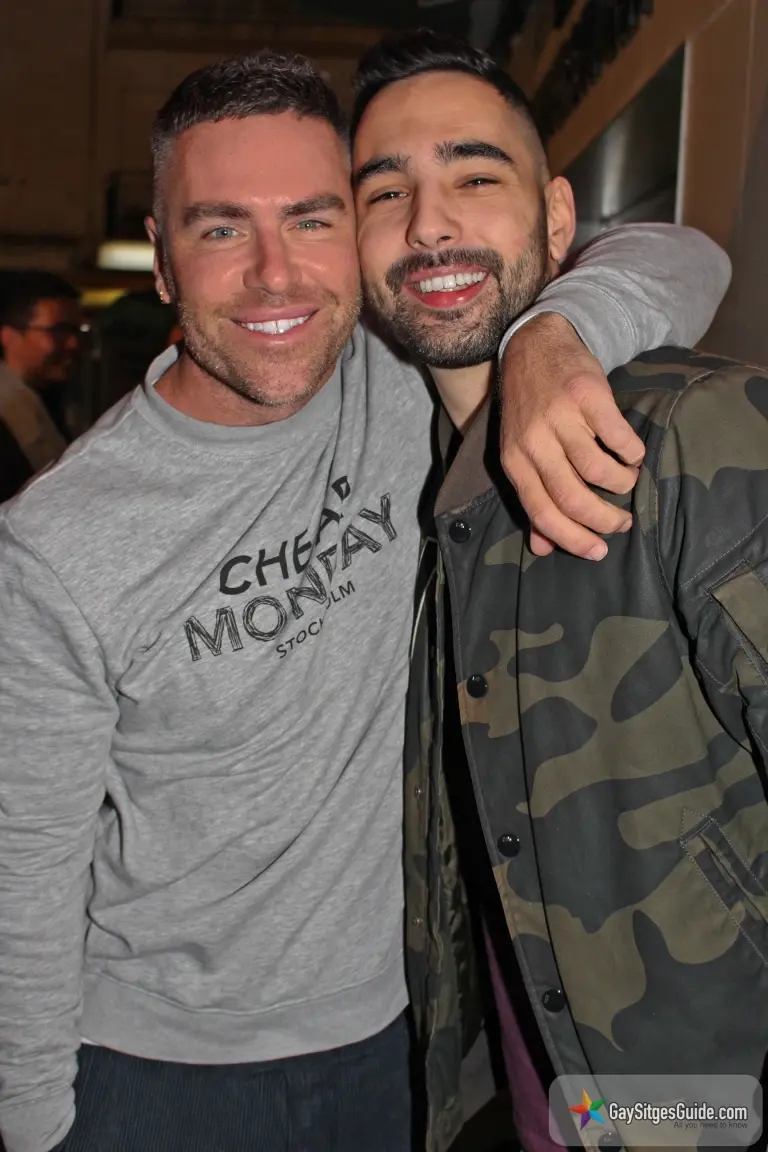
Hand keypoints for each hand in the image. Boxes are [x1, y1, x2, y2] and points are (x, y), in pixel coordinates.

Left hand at [498, 312, 644, 558]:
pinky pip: (619, 438)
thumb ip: (532, 500)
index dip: (572, 538)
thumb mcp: (520, 452)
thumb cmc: (529, 409)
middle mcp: (534, 441)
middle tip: (622, 523)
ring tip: (627, 482)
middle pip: (572, 497)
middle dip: (604, 520)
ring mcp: (561, 416)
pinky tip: (632, 455)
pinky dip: (632, 453)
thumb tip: (543, 549)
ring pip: (599, 469)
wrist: (534, 347)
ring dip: (622, 484)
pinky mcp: (588, 395)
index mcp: (514, 461)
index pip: (542, 511)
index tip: (599, 551)